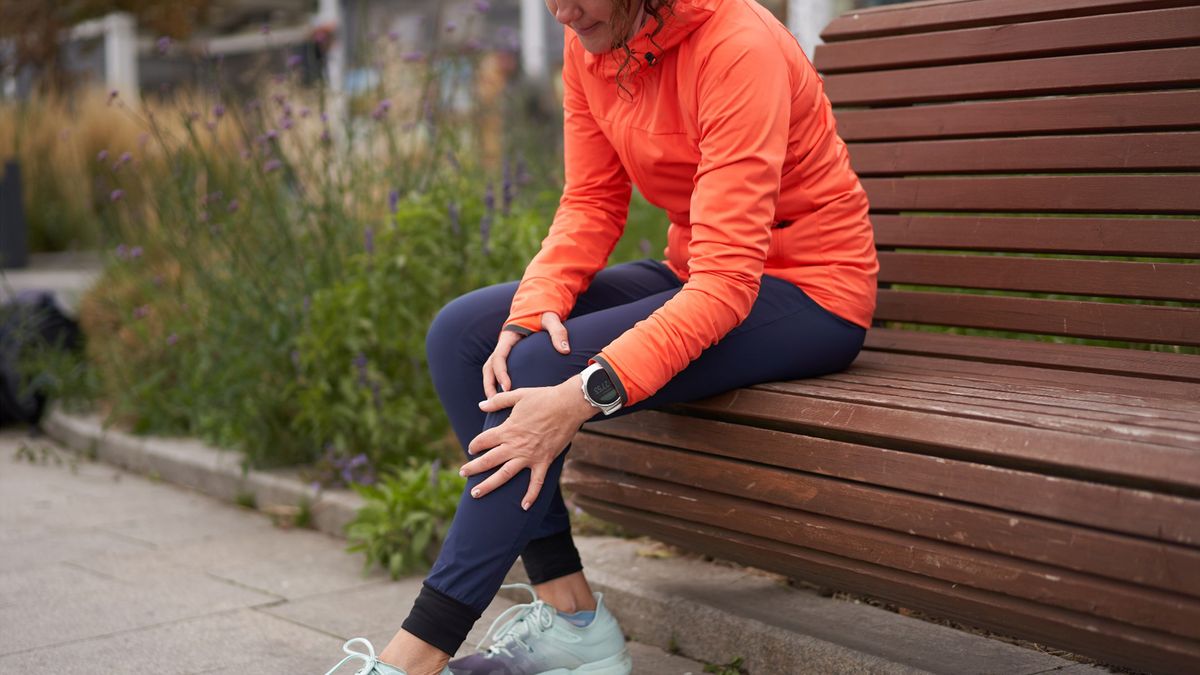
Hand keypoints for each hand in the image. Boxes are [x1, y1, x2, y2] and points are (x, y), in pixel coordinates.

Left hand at [462, 376, 596, 508]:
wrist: (569, 405)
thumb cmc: (544, 398)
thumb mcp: (518, 395)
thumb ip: (498, 401)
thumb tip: (481, 405)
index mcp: (507, 429)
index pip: (483, 440)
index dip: (475, 445)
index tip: (471, 449)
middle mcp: (515, 445)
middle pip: (488, 460)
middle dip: (473, 468)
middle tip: (462, 473)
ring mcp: (529, 456)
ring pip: (504, 474)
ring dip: (489, 485)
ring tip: (475, 494)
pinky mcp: (544, 461)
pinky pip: (536, 482)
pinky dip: (530, 495)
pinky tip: (524, 506)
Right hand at [482, 311, 570, 397]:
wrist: (540, 307)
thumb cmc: (544, 313)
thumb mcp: (551, 319)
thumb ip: (558, 333)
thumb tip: (565, 350)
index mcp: (509, 337)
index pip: (499, 357)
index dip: (501, 373)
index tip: (507, 388)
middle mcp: (503, 345)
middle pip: (489, 367)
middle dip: (490, 384)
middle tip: (495, 401)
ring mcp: (504, 351)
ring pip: (490, 370)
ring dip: (490, 386)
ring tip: (495, 404)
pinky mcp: (508, 356)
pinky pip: (497, 371)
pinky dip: (496, 383)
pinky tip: (504, 397)